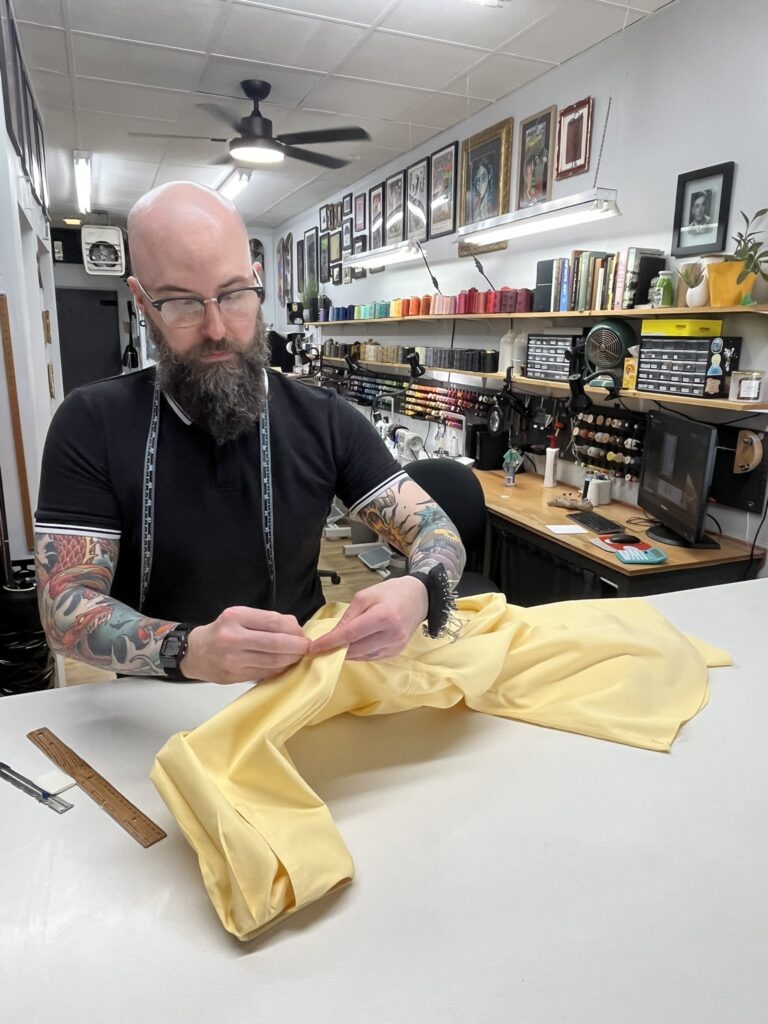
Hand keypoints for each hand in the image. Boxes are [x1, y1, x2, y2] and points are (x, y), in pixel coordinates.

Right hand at [181, 606, 309, 683]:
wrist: (194, 652)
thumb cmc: (221, 632)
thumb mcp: (239, 616)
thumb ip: (265, 620)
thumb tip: (295, 627)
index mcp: (235, 617)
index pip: (273, 621)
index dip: (293, 629)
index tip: (302, 633)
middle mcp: (232, 637)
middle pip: (276, 643)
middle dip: (297, 646)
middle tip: (306, 647)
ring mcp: (233, 659)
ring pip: (273, 661)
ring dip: (291, 659)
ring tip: (298, 656)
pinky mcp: (234, 676)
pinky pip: (265, 673)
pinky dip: (279, 669)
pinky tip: (284, 665)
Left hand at [310, 576, 427, 660]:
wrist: (419, 598)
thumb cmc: (391, 592)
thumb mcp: (366, 596)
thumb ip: (349, 616)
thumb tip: (334, 635)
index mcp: (384, 616)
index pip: (351, 634)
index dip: (330, 642)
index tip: (314, 647)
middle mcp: (392, 634)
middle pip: (355, 648)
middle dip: (335, 650)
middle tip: (320, 648)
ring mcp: (396, 646)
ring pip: (362, 656)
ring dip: (346, 653)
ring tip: (334, 647)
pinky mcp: (396, 652)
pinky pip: (371, 657)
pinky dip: (358, 654)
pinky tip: (352, 646)